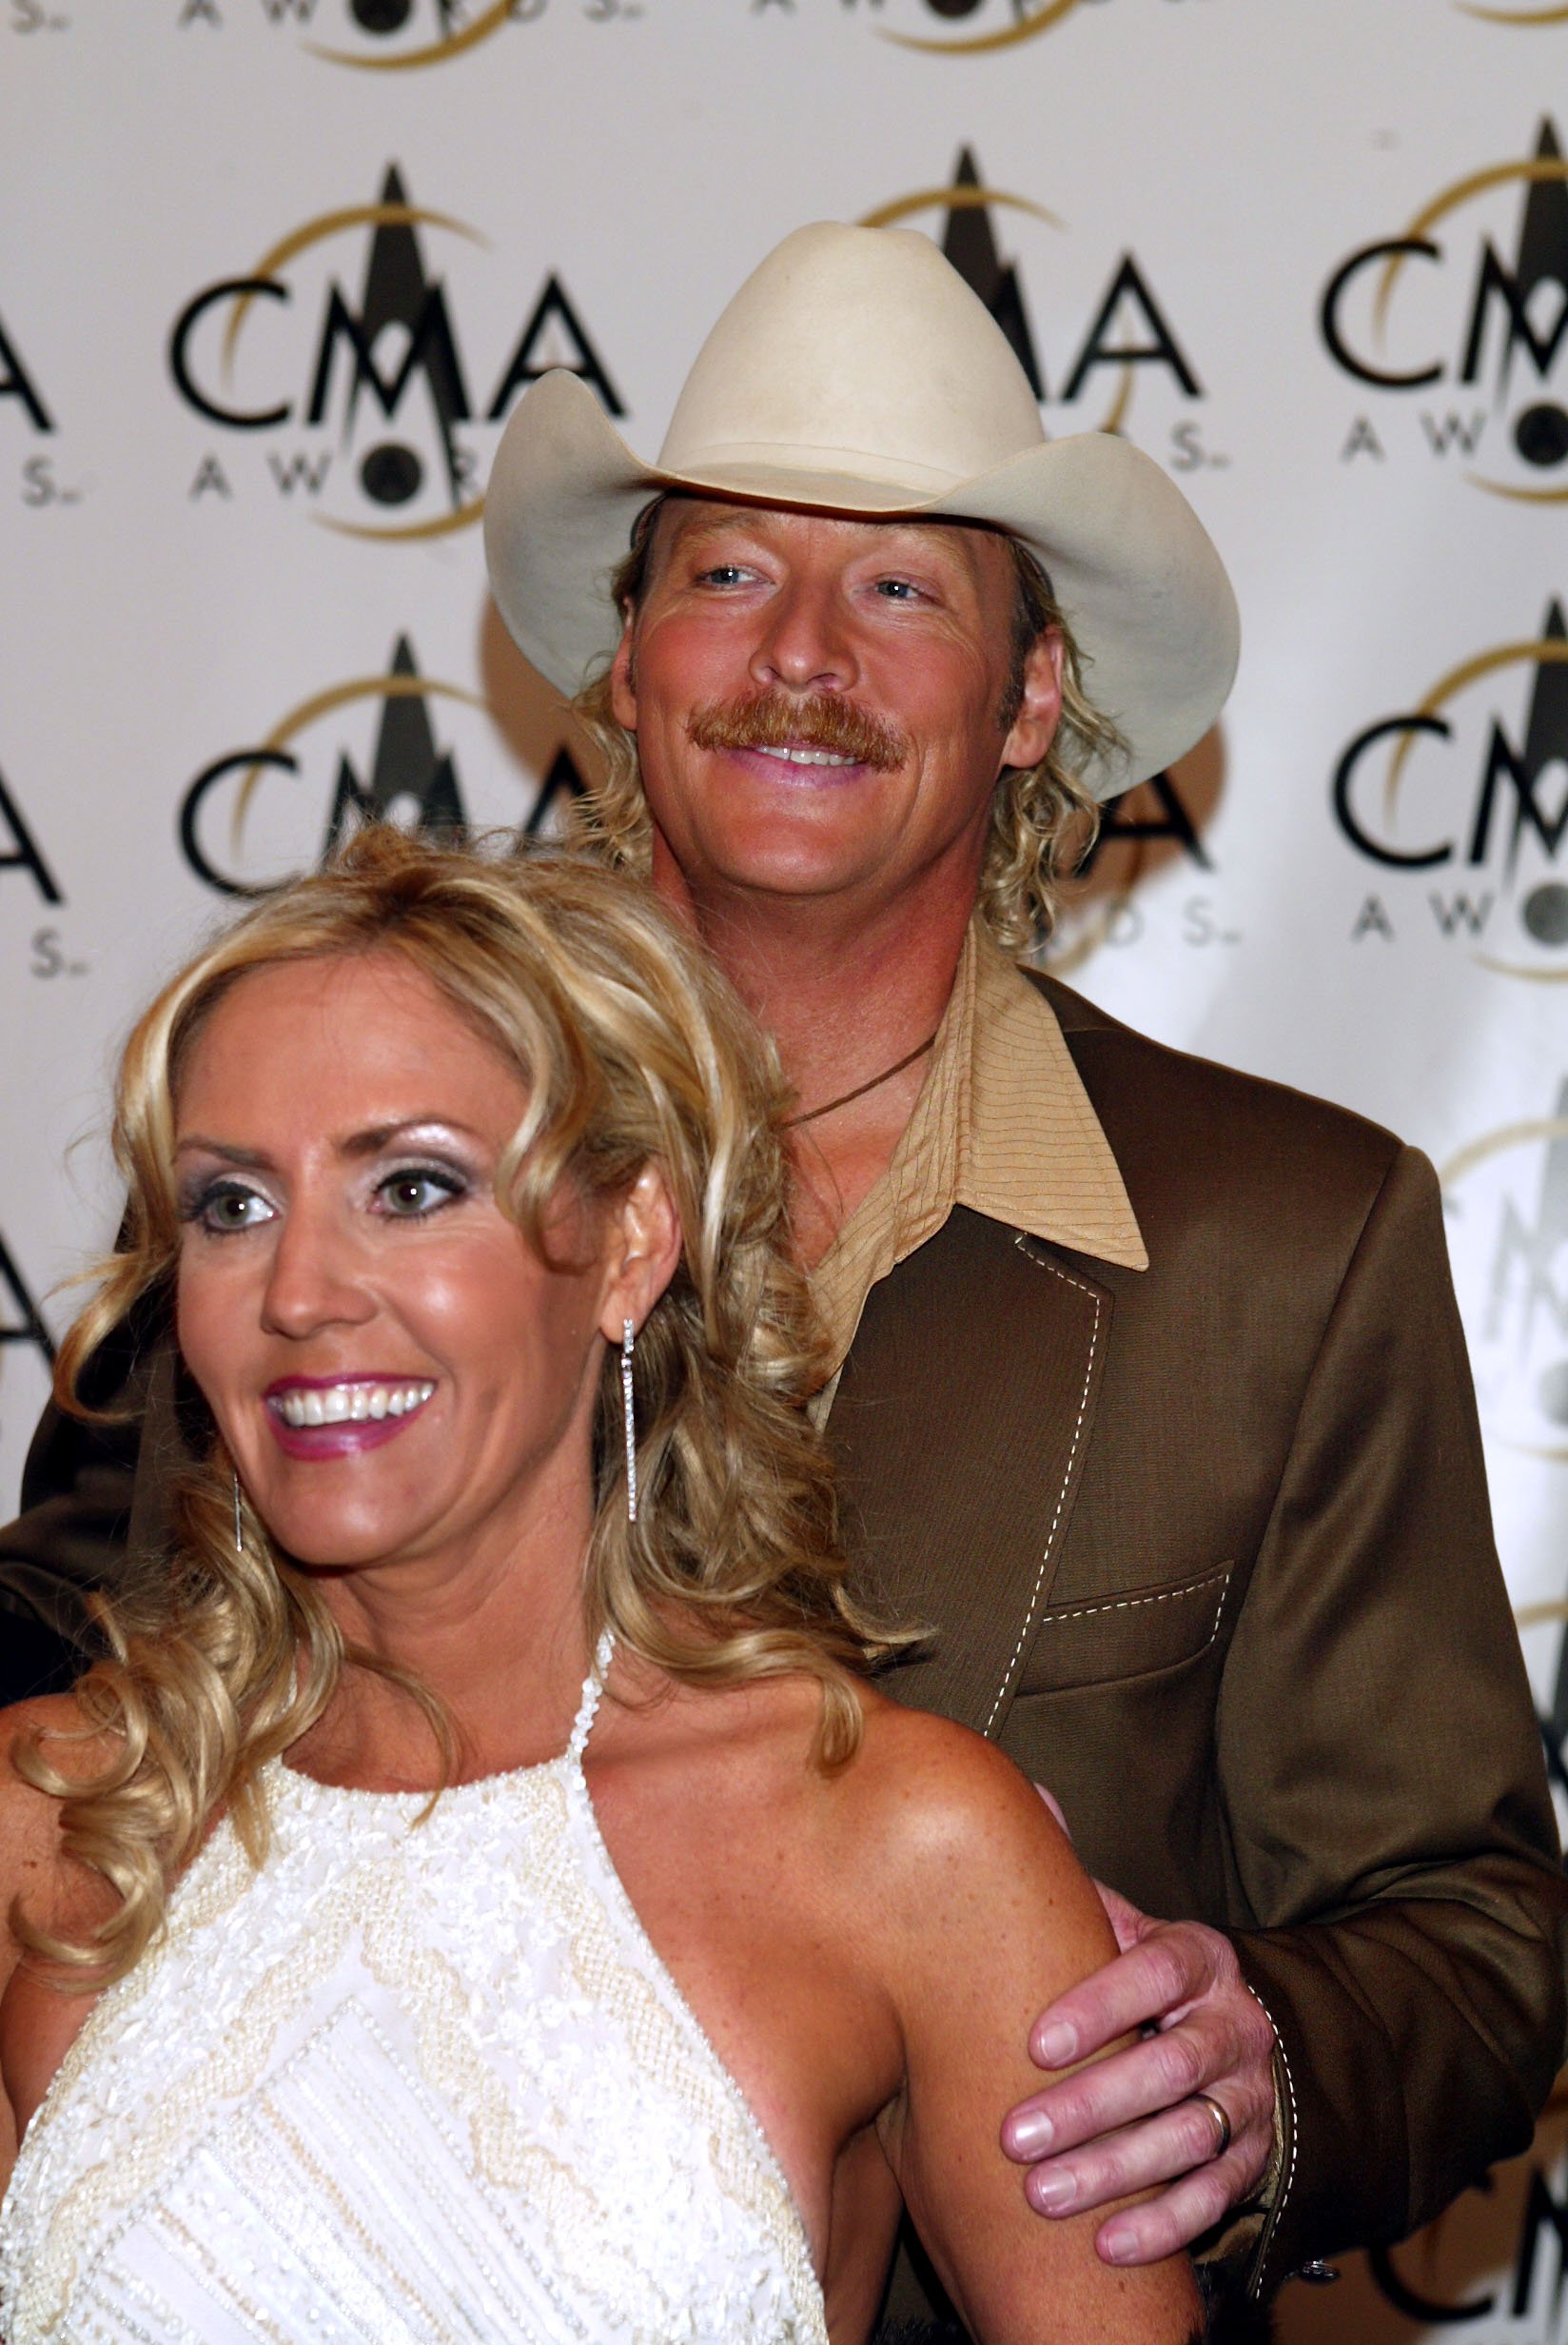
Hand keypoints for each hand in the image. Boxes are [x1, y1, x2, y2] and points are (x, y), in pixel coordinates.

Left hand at [1000, 1882, 1277, 2264]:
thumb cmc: (1142, 1978)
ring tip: (1042, 2197)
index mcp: (1198, 1957)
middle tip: (1015, 2138)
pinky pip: (1215, 2197)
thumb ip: (1074, 1880)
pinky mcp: (1254, 2159)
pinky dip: (1163, 2224)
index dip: (1099, 2006)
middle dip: (1091, 2106)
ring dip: (1115, 2171)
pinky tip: (1107, 2246)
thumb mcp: (1119, 1923)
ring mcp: (1250, 2096)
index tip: (1035, 2043)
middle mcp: (1235, 2024)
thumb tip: (1029, 1794)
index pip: (1156, 1971)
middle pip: (1172, 2066)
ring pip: (1191, 2137)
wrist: (1228, 2033)